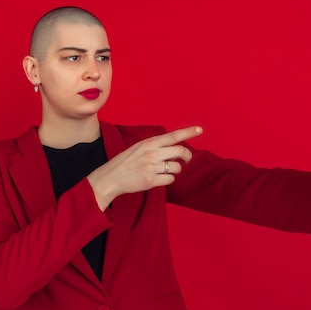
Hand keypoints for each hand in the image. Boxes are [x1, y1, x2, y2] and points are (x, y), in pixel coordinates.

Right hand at [87, 126, 202, 209]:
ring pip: (177, 167)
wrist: (110, 177)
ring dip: (175, 170)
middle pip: (180, 151)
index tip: (200, 130)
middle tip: (186, 160)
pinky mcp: (151, 180)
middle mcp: (152, 153)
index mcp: (149, 143)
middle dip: (187, 156)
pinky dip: (168, 179)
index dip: (188, 132)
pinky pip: (170, 179)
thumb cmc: (125, 162)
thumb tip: (174, 146)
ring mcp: (151, 167)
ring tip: (165, 171)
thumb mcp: (138, 148)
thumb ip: (155, 146)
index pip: (173, 135)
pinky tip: (158, 178)